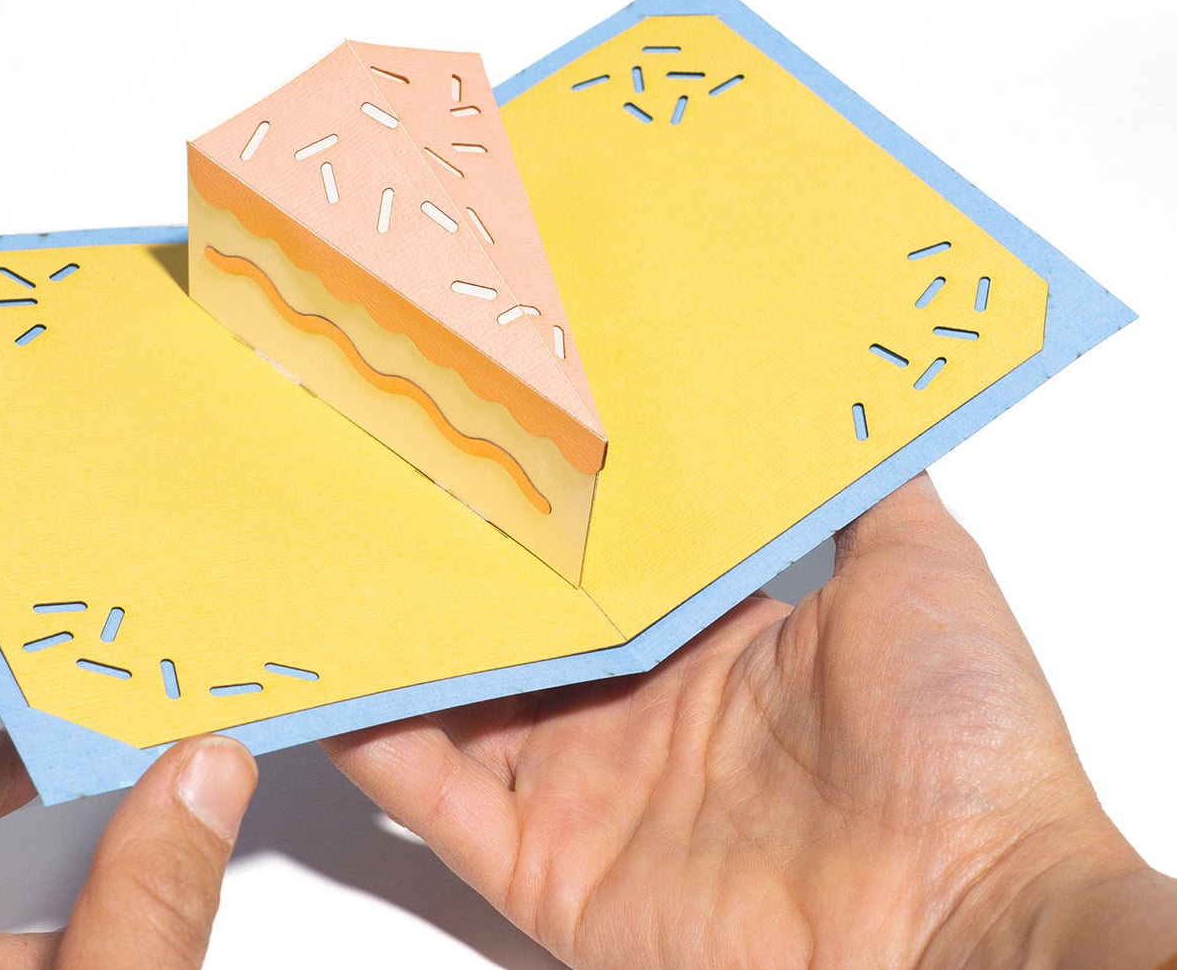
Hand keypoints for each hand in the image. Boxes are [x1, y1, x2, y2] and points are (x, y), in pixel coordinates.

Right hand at [326, 473, 1176, 968]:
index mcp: (712, 643)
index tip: (488, 430)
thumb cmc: (967, 743)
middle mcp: (640, 713)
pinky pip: (437, 802)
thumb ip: (863, 486)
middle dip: (458, 566)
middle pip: (518, 631)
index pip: (598, 566)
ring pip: (459, 706)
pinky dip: (376, 744)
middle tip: (387, 478)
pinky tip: (334, 678)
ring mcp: (590, 791)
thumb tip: (841, 390)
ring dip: (402, 644)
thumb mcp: (919, 571)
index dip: (543, 509)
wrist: (973, 924)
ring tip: (336, 559)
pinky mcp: (552, 868)